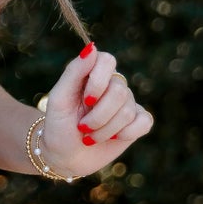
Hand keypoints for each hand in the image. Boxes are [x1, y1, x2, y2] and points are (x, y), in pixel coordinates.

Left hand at [38, 43, 153, 178]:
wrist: (65, 156)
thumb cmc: (59, 125)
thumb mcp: (59, 99)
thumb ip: (74, 71)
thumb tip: (92, 47)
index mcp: (93, 74)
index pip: (107, 61)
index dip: (98, 81)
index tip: (86, 100)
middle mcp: (113, 85)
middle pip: (119, 91)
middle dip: (98, 116)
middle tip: (83, 127)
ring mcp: (127, 103)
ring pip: (128, 111)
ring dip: (105, 130)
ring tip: (91, 136)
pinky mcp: (138, 122)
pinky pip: (144, 122)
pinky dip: (126, 134)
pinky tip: (113, 138)